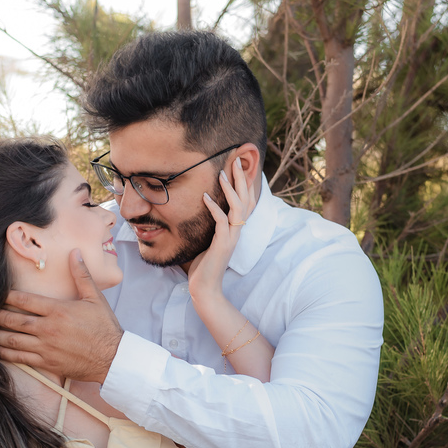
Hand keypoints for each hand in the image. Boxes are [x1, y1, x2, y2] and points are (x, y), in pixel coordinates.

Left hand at [0, 250, 122, 383]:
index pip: (24, 300)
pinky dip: (3, 353)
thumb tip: (75, 252)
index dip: (7, 296)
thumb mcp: (95, 298)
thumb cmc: (105, 327)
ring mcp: (46, 347)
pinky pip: (20, 358)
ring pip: (12, 340)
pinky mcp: (47, 363)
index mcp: (58, 310)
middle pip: (13, 320)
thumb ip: (81, 275)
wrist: (113, 358)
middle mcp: (48, 328)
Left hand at [189, 155, 255, 305]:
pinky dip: (214, 208)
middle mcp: (237, 231)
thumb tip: (200, 207)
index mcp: (236, 229)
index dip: (245, 182)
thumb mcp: (208, 240)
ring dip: (231, 189)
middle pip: (247, 199)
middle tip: (237, 158)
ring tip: (223, 173)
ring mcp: (232, 238)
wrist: (205, 289)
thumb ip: (210, 225)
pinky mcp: (223, 245)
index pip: (246, 201)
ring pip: (238, 208)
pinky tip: (204, 197)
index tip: (238, 164)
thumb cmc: (204, 265)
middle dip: (242, 178)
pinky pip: (222, 222)